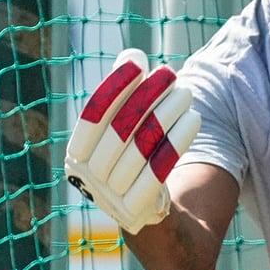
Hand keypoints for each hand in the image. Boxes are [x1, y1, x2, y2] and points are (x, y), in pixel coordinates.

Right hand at [65, 49, 200, 233]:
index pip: (93, 115)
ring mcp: (111, 197)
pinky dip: (177, 141)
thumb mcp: (124, 126)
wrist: (146, 213)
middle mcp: (87, 177)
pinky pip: (159, 170)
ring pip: (142, 147)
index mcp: (76, 154)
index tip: (138, 60)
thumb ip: (124, 93)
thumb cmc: (134, 155)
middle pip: (120, 129)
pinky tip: (194, 119)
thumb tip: (132, 56)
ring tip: (186, 91)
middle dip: (147, 96)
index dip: (114, 85)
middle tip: (170, 72)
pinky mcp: (137, 210)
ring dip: (167, 114)